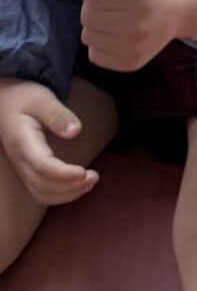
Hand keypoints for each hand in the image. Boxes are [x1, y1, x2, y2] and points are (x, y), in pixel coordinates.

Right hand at [0, 80, 100, 205]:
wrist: (5, 100)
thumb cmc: (24, 96)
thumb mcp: (42, 98)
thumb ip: (58, 114)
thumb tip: (76, 131)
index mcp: (23, 142)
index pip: (42, 166)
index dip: (62, 174)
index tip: (83, 173)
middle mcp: (20, 160)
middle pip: (42, 185)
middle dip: (69, 187)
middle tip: (94, 177)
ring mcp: (22, 167)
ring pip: (41, 192)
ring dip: (66, 193)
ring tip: (91, 182)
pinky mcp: (28, 169)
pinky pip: (41, 190)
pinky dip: (60, 194)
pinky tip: (78, 185)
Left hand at [77, 0, 196, 73]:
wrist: (183, 9)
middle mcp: (137, 26)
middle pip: (88, 18)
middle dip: (92, 8)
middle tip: (106, 3)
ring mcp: (133, 48)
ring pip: (88, 37)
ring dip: (95, 26)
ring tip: (112, 18)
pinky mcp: (130, 64)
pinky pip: (94, 55)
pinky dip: (99, 44)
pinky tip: (114, 34)